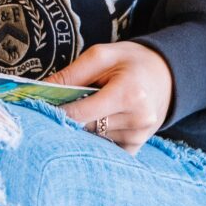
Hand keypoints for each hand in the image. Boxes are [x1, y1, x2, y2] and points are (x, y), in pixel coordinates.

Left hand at [48, 42, 172, 154]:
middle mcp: (138, 120)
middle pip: (84, 128)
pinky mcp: (136, 148)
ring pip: (91, 140)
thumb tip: (38, 91)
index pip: (80, 113)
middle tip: (61, 106)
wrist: (167, 75)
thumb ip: (70, 74)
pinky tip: (97, 124)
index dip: (57, 111)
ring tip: (87, 111)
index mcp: (130, 94)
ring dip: (82, 129)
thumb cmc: (131, 62)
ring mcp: (138, 137)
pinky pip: (103, 150)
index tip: (41, 107)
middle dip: (69, 119)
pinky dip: (94, 139)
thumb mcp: (101, 56)